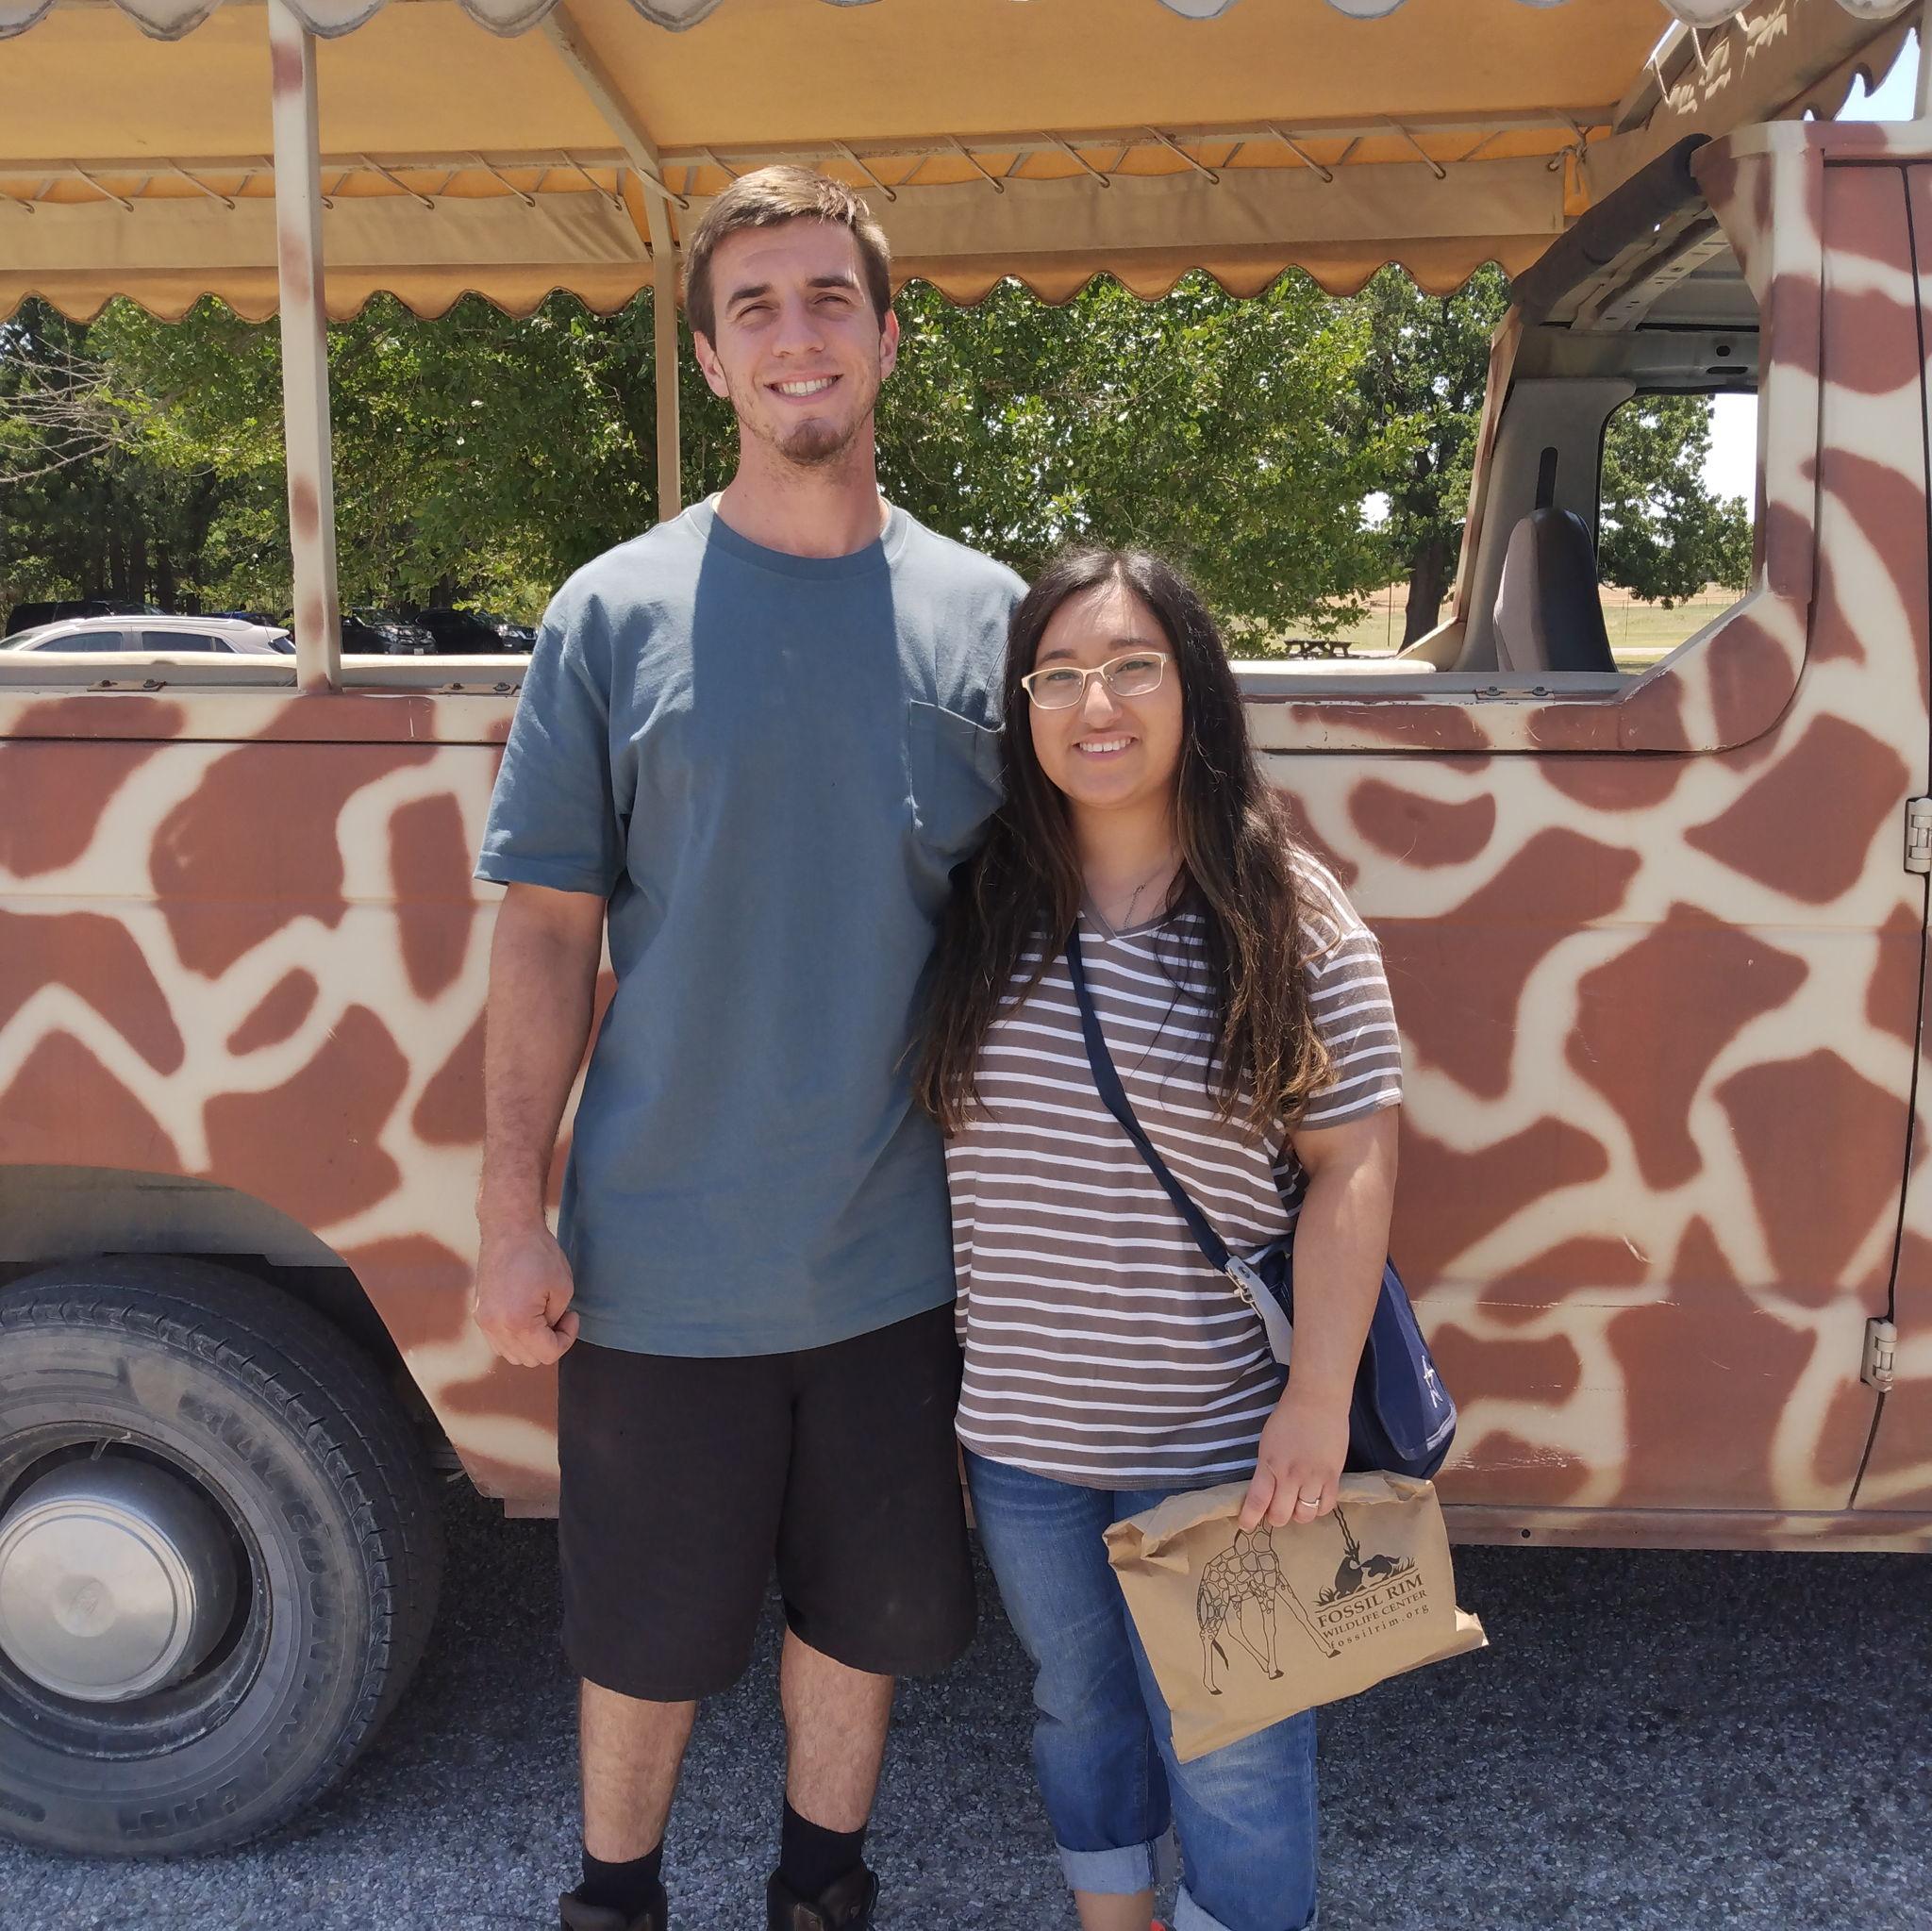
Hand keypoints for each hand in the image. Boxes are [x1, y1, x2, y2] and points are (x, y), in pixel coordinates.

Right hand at [473, 1221, 579, 1365]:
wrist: (509, 1230)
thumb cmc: (539, 1254)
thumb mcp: (562, 1288)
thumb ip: (556, 1320)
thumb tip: (550, 1332)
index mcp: (518, 1323)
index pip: (548, 1354)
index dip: (567, 1338)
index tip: (572, 1316)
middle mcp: (496, 1327)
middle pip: (529, 1359)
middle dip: (549, 1342)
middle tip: (559, 1315)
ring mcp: (484, 1322)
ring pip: (512, 1354)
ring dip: (532, 1343)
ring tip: (543, 1315)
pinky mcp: (480, 1313)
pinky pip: (499, 1342)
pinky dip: (516, 1338)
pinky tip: (527, 1316)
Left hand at [1239, 1385, 1348, 1530]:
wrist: (1317, 1401)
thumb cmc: (1287, 1417)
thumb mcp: (1267, 1443)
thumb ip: (1266, 1470)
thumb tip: (1265, 1493)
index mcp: (1269, 1465)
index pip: (1257, 1501)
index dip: (1249, 1519)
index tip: (1245, 1526)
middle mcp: (1291, 1476)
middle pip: (1281, 1515)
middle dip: (1275, 1517)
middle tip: (1275, 1509)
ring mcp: (1314, 1477)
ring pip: (1304, 1515)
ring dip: (1297, 1514)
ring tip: (1296, 1503)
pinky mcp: (1333, 1476)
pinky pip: (1326, 1506)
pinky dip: (1318, 1509)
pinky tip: (1314, 1501)